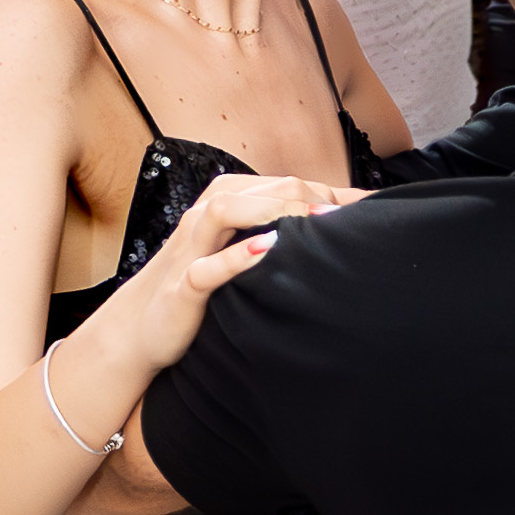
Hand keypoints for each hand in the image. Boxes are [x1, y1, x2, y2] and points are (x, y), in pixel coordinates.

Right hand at [98, 171, 362, 384]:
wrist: (142, 329)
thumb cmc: (202, 290)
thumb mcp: (241, 257)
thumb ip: (279, 239)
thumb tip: (333, 232)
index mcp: (225, 204)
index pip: (281, 184)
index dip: (329, 192)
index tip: (373, 206)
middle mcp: (206, 216)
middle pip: (261, 189)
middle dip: (309, 195)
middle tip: (351, 215)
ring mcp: (192, 248)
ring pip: (228, 210)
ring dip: (273, 210)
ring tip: (314, 220)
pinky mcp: (183, 286)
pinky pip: (208, 267)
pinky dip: (237, 257)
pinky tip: (267, 251)